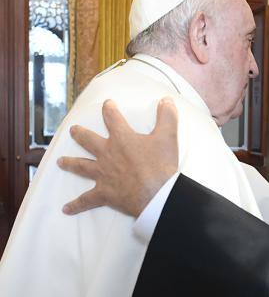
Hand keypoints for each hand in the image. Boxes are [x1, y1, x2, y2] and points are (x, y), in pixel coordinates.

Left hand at [58, 98, 178, 216]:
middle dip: (80, 134)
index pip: (112, 118)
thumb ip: (167, 116)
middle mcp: (107, 154)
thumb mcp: (168, 136)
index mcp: (121, 138)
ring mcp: (103, 174)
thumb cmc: (161, 164)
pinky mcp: (104, 193)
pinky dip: (76, 205)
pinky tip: (66, 209)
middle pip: (88, 141)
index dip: (109, 110)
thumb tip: (166, 100)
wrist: (157, 193)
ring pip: (81, 167)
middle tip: (73, 130)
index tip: (107, 104)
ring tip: (60, 162)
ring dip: (70, 163)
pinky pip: (87, 200)